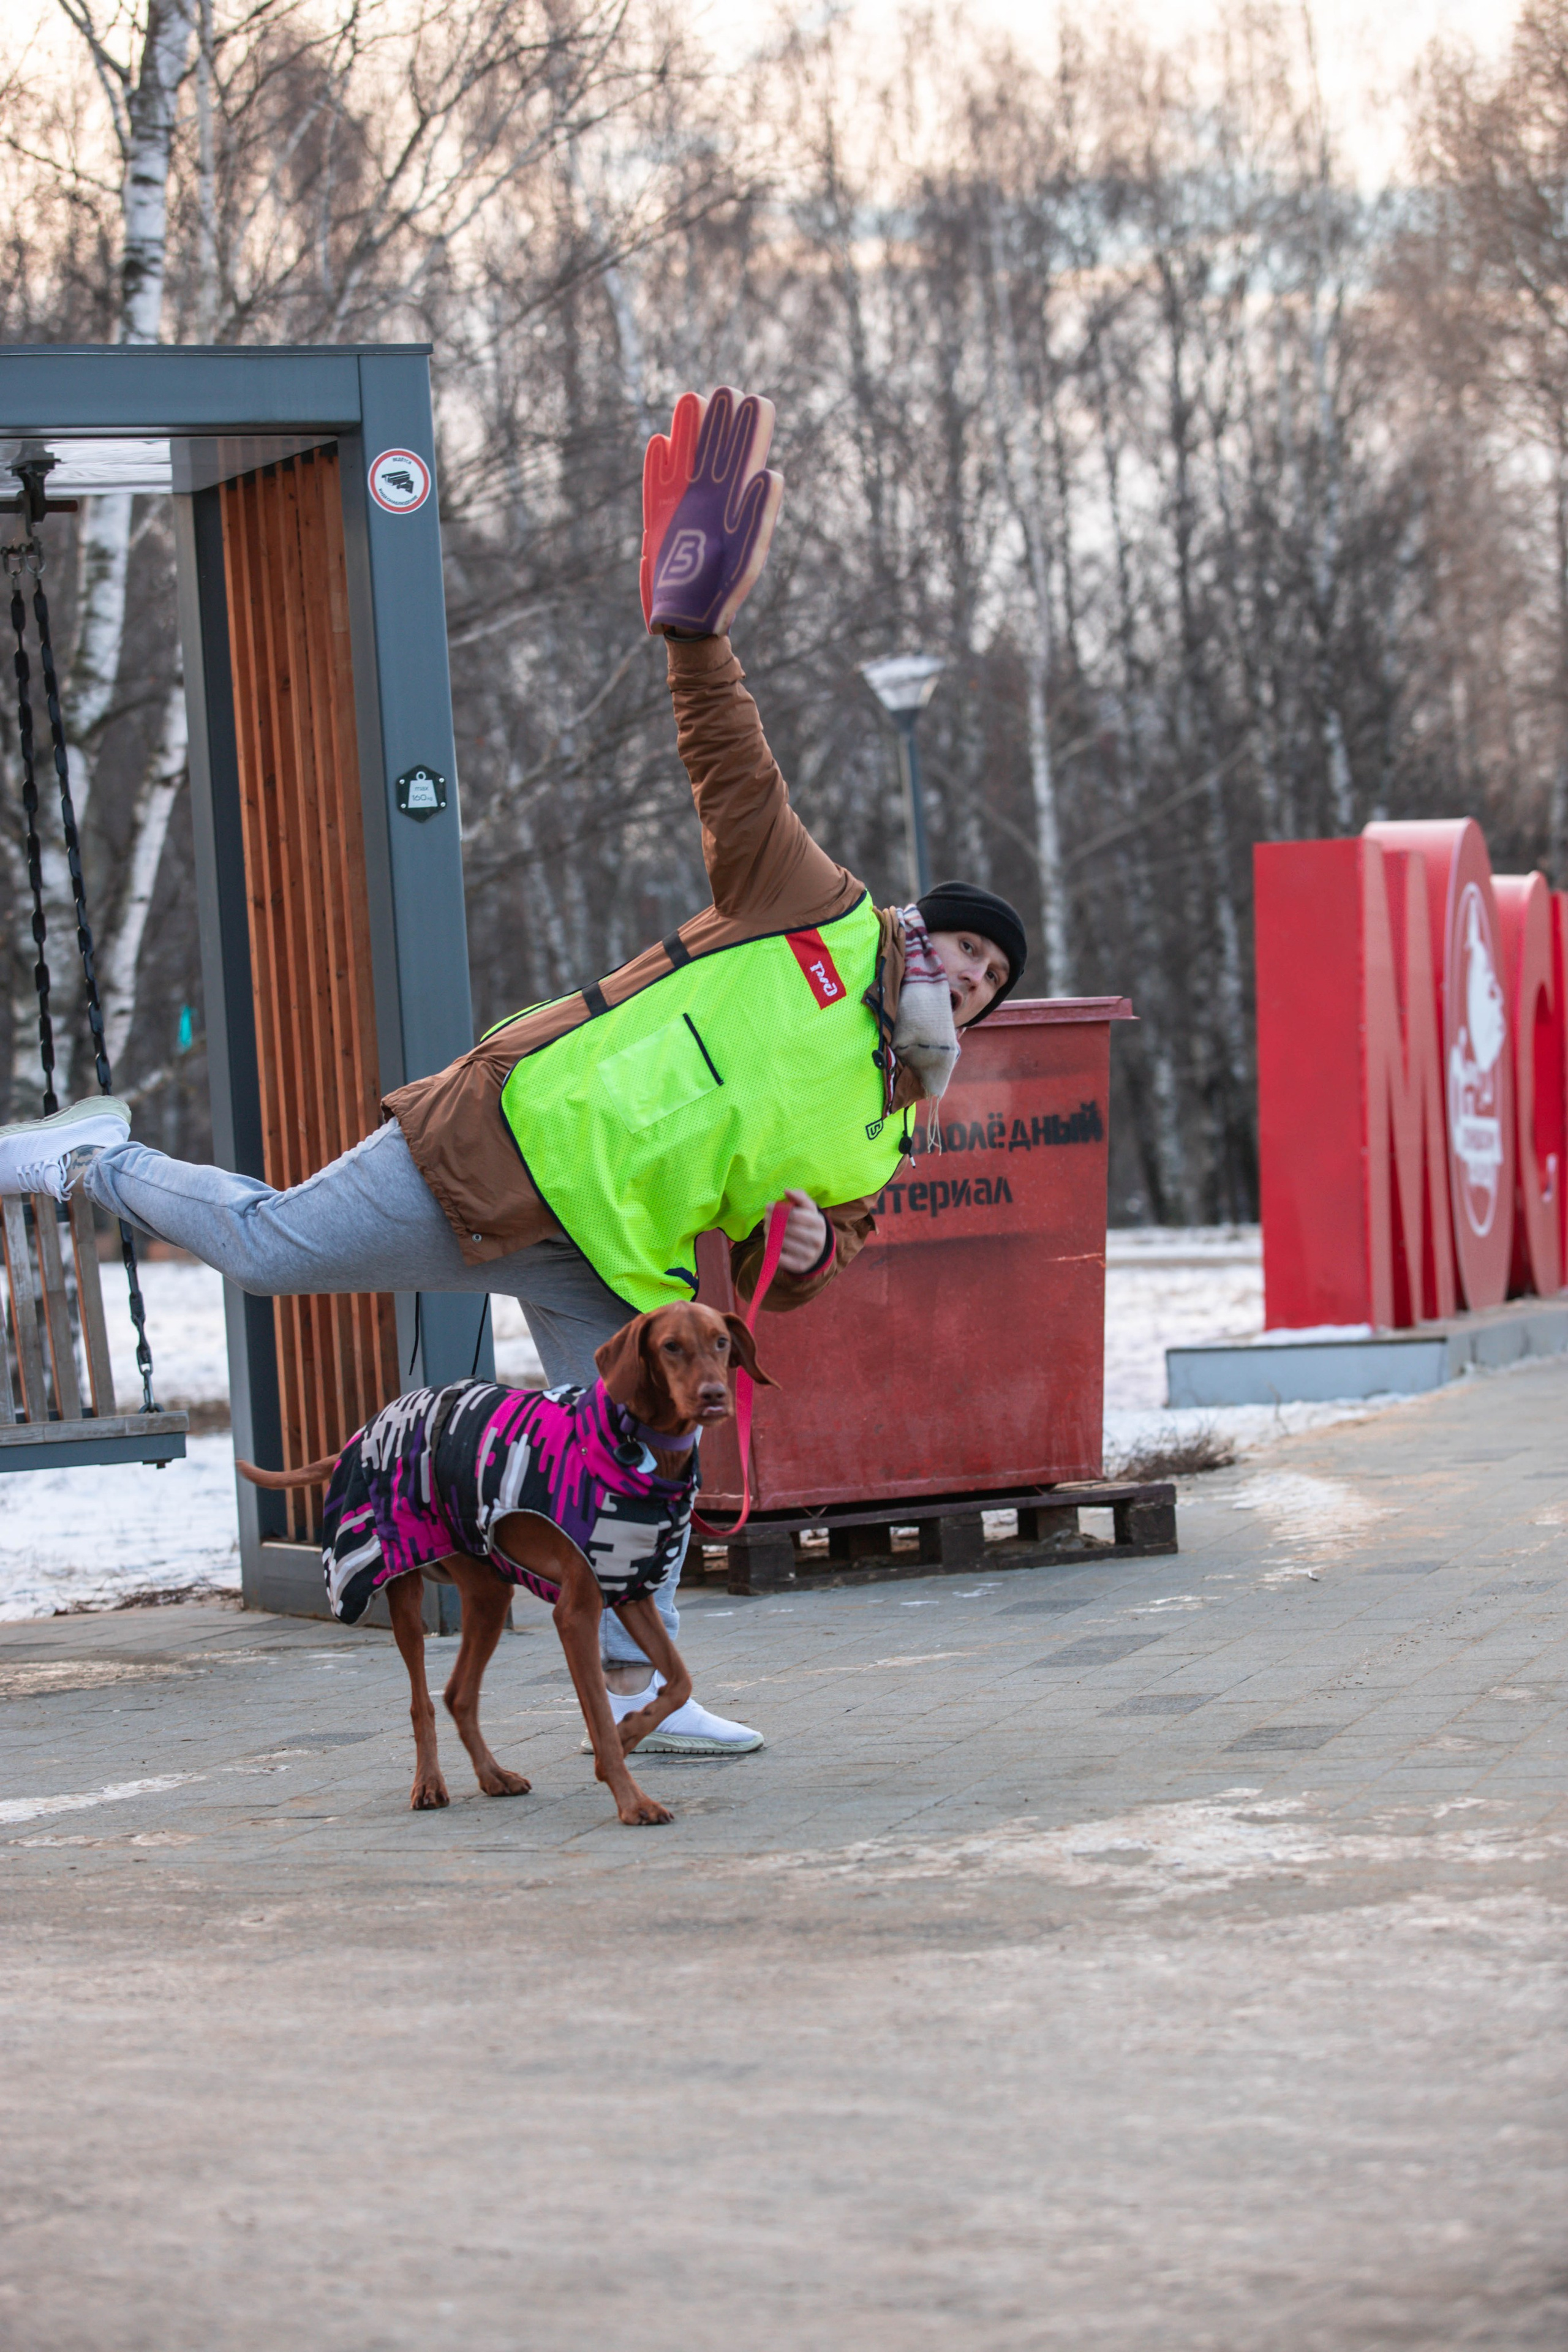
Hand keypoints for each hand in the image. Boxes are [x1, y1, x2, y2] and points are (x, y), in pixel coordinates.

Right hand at [640, 386, 783, 636]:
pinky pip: (658, 486)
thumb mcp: (747, 555)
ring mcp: (683, 508)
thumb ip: (758, 515)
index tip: (752, 400)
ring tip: (690, 401)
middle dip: (719, 422)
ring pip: (685, 461)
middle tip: (723, 391)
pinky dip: (658, 466)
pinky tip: (660, 443)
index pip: (744, 459)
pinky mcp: (659, 520)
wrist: (691, 620)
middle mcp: (711, 502)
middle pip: (715, 453)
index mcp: (737, 506)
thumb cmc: (723, 592)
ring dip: (687, 433)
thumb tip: (771, 473)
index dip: (748, 431)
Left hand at [775, 1188, 828, 1275]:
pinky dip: (772, 1248)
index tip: (768, 1207)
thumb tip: (787, 1191)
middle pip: (786, 1228)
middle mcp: (817, 1240)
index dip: (777, 1210)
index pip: (794, 1214)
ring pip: (781, 1242)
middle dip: (771, 1222)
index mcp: (819, 1223)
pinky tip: (773, 1243)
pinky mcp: (800, 1266)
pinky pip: (778, 1256)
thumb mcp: (808, 1208)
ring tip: (769, 1230)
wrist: (816, 1250)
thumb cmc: (807, 1224)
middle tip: (766, 1220)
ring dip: (769, 1235)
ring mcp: (809, 1255)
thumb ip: (799, 1196)